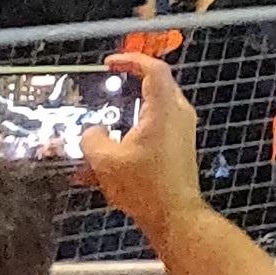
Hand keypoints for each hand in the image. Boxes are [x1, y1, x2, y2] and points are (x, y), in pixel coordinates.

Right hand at [80, 52, 204, 233]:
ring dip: (129, 113)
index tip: (111, 62)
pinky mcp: (180, 146)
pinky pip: (156, 128)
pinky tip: (111, 153)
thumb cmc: (144, 185)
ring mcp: (182, 130)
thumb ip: (93, 139)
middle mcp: (179, 114)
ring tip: (103, 125)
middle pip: (156, 87)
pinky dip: (134, 132)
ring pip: (154, 109)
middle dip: (130, 84)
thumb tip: (92, 131)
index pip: (155, 70)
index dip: (133, 60)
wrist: (174, 214)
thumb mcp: (106, 161)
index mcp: (164, 110)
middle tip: (108, 86)